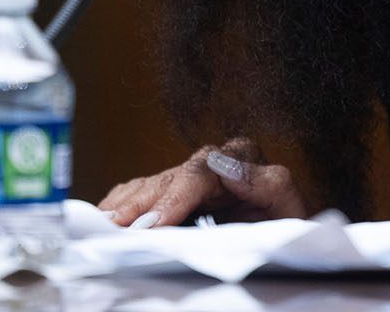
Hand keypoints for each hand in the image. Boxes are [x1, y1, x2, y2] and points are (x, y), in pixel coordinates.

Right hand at [98, 137, 309, 226]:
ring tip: (101, 226)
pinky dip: (118, 205)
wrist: (280, 234)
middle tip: (116, 229)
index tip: (154, 222)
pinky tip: (101, 220)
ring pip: (147, 185)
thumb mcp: (288, 204)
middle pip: (166, 179)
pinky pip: (137, 191)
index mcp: (239, 157)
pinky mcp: (169, 191)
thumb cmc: (283, 223)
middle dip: (140, 205)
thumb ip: (266, 183)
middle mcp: (210, 161)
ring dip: (123, 207)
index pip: (200, 171)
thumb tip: (226, 167)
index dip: (173, 197)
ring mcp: (186, 175)